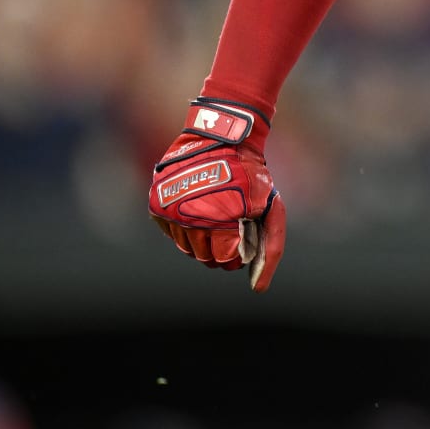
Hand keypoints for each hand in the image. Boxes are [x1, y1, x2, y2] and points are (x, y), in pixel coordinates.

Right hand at [147, 98, 285, 291]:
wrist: (223, 139)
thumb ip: (270, 249)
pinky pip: (171, 233)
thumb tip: (258, 289)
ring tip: (215, 218)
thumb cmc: (253, 177)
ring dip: (202, 240)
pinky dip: (184, 228)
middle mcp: (191, 218)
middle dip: (220, 250)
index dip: (238, 254)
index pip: (225, 261)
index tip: (243, 239)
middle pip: (204, 258)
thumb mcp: (272, 210)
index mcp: (221, 221)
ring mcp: (171, 210)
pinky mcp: (157, 204)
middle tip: (230, 230)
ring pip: (185, 248)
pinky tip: (198, 210)